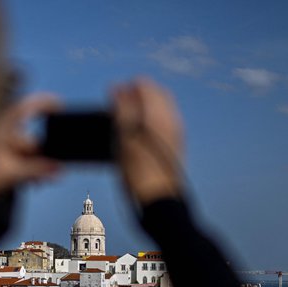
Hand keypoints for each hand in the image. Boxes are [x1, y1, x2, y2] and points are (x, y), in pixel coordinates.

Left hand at [0, 93, 61, 225]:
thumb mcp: (5, 174)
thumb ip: (33, 170)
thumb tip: (57, 169)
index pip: (22, 109)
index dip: (42, 105)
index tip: (60, 107)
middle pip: (25, 138)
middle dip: (42, 153)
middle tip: (56, 170)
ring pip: (20, 154)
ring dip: (34, 166)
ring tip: (42, 182)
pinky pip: (12, 163)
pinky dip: (23, 171)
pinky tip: (32, 182)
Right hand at [111, 77, 185, 205]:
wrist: (159, 201)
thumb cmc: (139, 172)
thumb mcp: (123, 137)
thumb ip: (121, 108)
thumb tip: (117, 88)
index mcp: (158, 114)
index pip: (144, 85)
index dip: (125, 88)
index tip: (112, 96)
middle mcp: (171, 120)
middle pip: (155, 95)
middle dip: (137, 95)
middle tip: (118, 106)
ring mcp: (176, 133)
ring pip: (160, 109)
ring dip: (143, 110)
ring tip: (125, 124)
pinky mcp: (176, 146)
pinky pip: (163, 124)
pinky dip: (149, 123)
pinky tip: (136, 137)